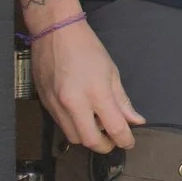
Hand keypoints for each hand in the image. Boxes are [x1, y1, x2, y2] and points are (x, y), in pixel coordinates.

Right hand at [32, 19, 144, 152]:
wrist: (55, 34)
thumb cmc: (87, 49)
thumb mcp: (112, 72)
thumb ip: (123, 101)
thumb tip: (135, 120)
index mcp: (96, 93)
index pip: (114, 127)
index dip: (125, 140)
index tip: (129, 143)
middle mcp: (74, 103)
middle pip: (89, 141)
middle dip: (104, 146)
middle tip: (113, 141)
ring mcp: (57, 106)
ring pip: (73, 137)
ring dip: (88, 138)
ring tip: (99, 127)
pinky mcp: (45, 105)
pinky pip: (61, 126)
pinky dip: (74, 128)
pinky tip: (83, 118)